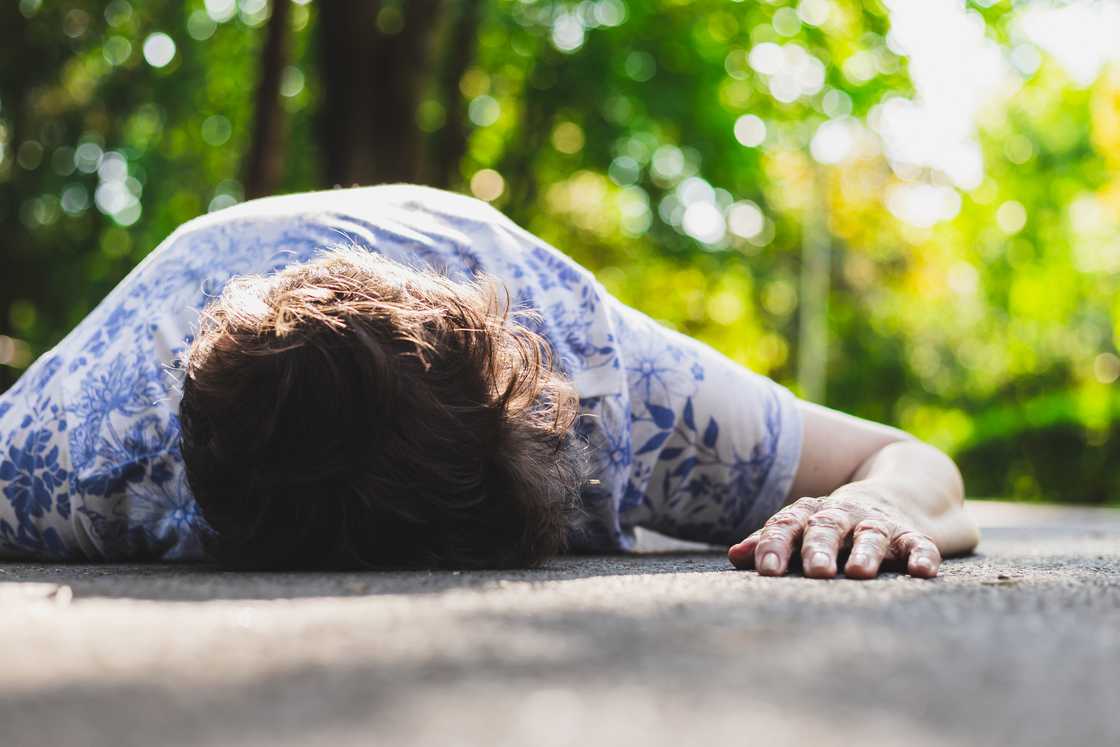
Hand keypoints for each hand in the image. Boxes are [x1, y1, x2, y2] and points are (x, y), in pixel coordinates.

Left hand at [727, 493, 941, 578]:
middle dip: (820, 547)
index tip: (766, 570)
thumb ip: (771, 542)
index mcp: (811, 514)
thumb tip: (734, 557)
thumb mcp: (804, 527)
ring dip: (866, 551)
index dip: (776, 545)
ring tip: (859, 572)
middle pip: (828, 525)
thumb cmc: (837, 522)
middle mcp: (844, 514)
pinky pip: (918, 543)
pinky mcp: (912, 533)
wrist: (899, 489)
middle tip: (815, 570)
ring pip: (871, 533)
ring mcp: (879, 522)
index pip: (788, 524)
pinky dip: (921, 555)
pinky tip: (922, 571)